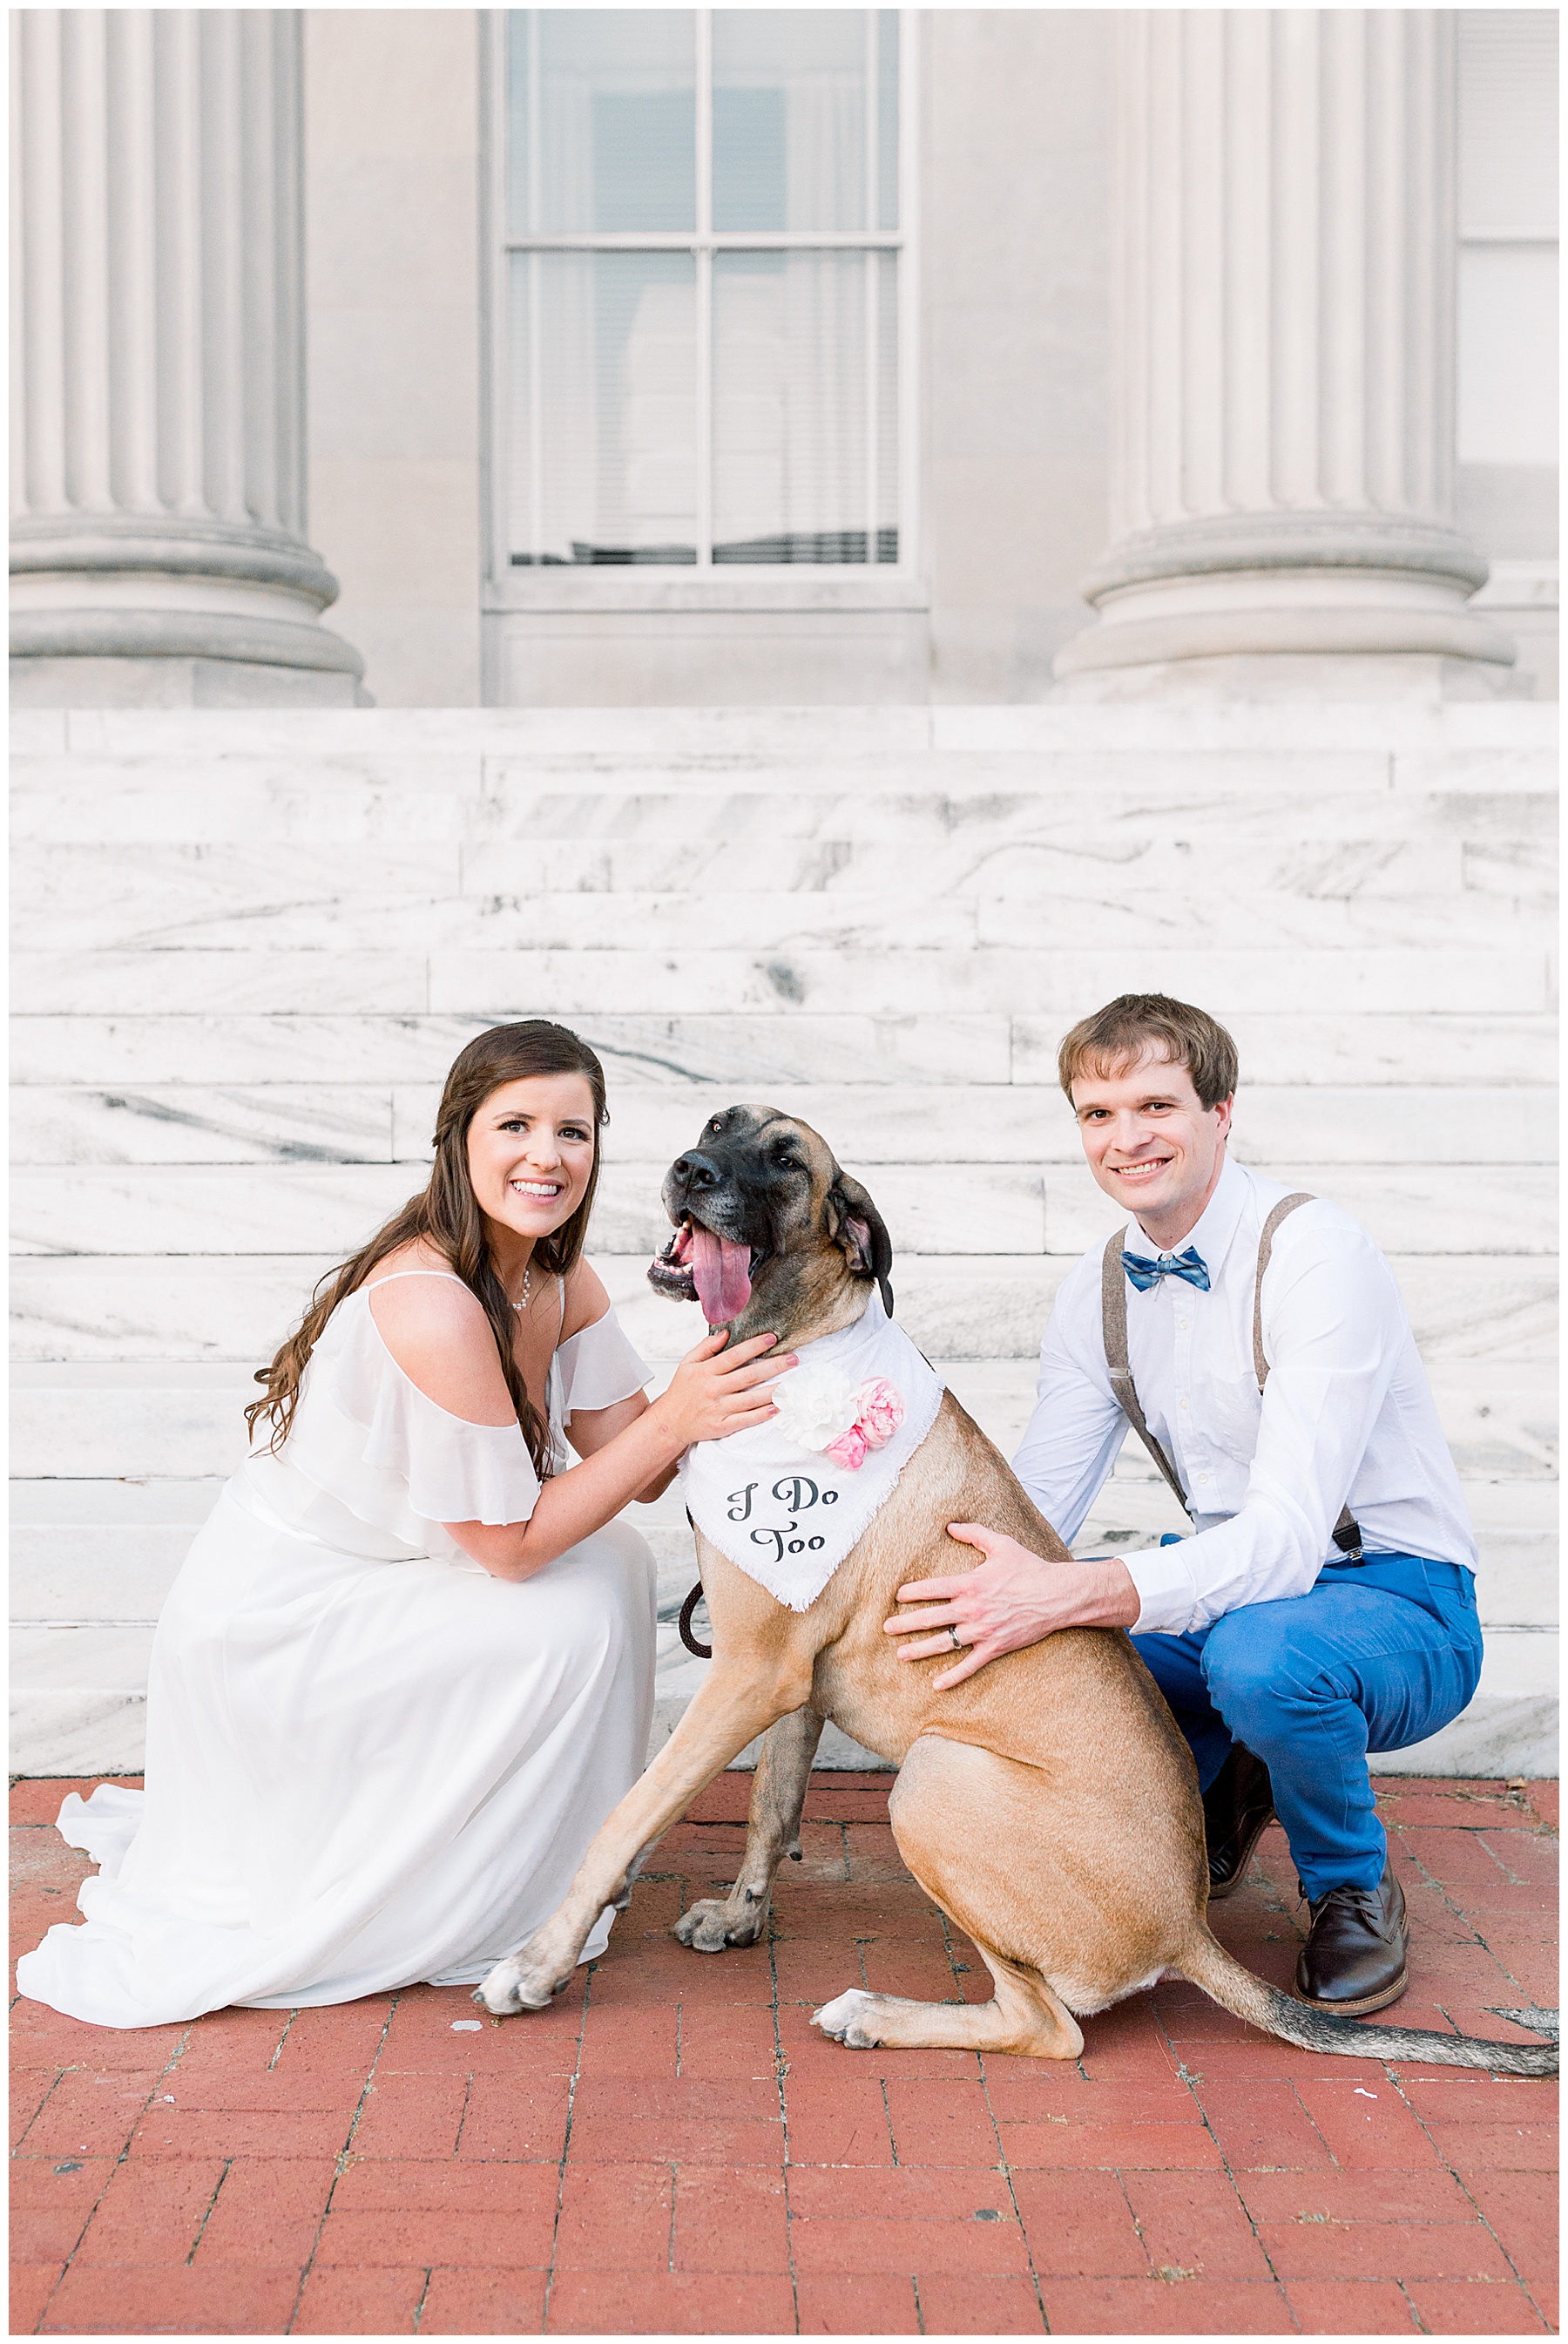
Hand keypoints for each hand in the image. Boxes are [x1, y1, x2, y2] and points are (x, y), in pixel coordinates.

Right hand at [653, 1329, 795, 1448]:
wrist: (669, 1422)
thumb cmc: (681, 1391)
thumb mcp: (688, 1364)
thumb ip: (706, 1347)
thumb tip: (726, 1333)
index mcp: (706, 1371)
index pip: (734, 1356)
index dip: (754, 1346)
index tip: (772, 1337)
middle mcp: (713, 1389)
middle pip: (748, 1376)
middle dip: (774, 1366)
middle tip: (794, 1360)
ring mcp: (718, 1409)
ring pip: (750, 1399)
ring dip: (773, 1391)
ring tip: (792, 1384)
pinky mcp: (721, 1426)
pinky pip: (744, 1420)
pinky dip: (760, 1415)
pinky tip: (776, 1408)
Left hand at [882, 1524, 1140, 1688]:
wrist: (1058, 1595)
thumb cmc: (1029, 1568)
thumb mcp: (1001, 1543)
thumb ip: (974, 1533)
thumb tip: (950, 1525)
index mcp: (970, 1583)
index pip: (932, 1588)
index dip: (912, 1592)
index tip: (897, 1595)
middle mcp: (972, 1609)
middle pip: (931, 1618)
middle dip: (906, 1623)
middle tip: (886, 1628)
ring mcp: (983, 1631)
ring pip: (944, 1643)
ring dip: (920, 1650)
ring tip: (901, 1654)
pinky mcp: (995, 1647)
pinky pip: (970, 1665)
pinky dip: (953, 1676)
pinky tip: (937, 1684)